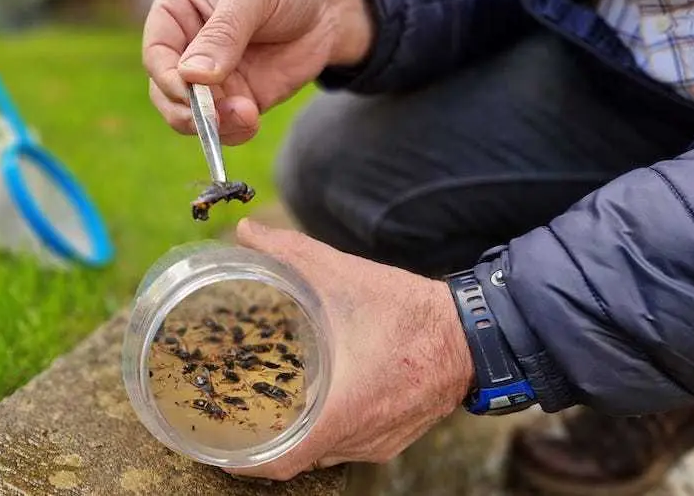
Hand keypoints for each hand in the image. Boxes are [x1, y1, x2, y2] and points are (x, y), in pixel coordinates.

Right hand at [143, 0, 372, 144]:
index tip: (186, 91)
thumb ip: (224, 32)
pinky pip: (223, 127)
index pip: (157, 52)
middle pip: (166, 91)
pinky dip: (233, 132)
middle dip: (187, 110)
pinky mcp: (236, 100)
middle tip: (212, 118)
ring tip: (246, 114)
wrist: (328, 4)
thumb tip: (193, 75)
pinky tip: (251, 122)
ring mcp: (210, 79)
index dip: (166, 76)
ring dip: (213, 125)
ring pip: (192, 116)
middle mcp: (187, 49)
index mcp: (177, 12)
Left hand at [226, 219, 474, 480]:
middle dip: (263, 447)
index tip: (219, 448)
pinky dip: (324, 435)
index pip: (285, 461)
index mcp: (346, 408)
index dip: (246, 462)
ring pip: (324, 457)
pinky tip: (309, 410)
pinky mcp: (393, 438)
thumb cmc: (410, 312)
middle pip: (299, 461)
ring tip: (262, 415)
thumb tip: (246, 231)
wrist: (474, 334)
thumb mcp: (345, 275)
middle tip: (231, 423)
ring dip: (295, 441)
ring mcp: (379, 443)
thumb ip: (291, 252)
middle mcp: (361, 436)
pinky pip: (348, 447)